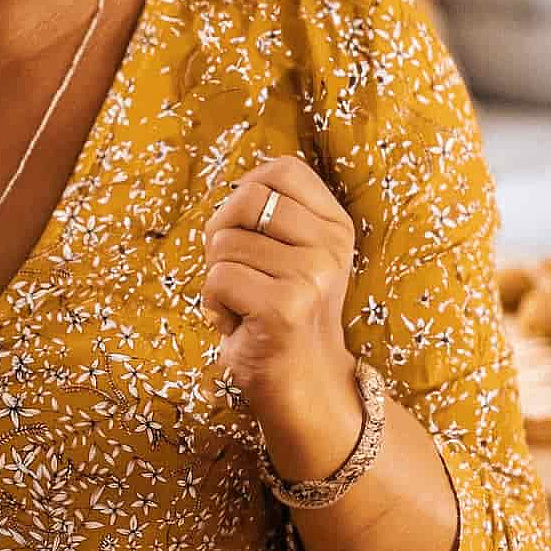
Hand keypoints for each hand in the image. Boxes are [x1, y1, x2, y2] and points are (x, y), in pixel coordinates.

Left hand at [200, 155, 358, 434]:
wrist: (301, 381)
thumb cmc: (280, 310)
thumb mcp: (292, 253)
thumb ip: (273, 212)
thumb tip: (232, 185)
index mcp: (336, 225)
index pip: (282, 170)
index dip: (246, 191)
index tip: (247, 230)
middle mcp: (331, 246)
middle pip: (245, 200)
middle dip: (220, 234)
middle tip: (233, 271)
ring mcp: (312, 276)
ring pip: (224, 243)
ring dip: (216, 277)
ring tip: (243, 304)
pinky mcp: (284, 306)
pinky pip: (219, 279)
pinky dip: (214, 305)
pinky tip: (239, 323)